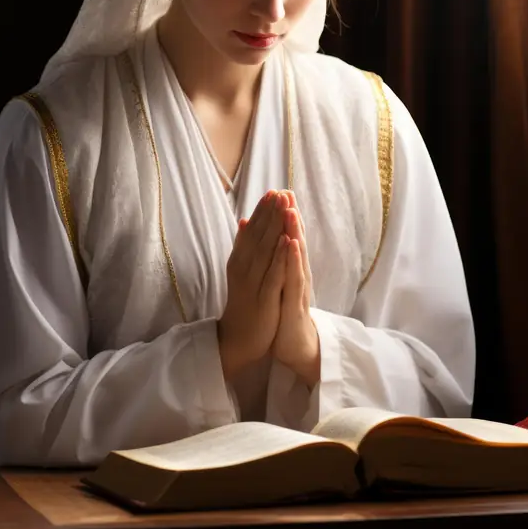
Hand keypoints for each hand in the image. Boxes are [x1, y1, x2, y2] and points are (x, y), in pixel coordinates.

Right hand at [218, 191, 288, 379]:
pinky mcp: (265, 298)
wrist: (239, 338)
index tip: (272, 190)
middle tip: (279, 191)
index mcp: (240, 261)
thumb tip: (244, 220)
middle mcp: (244, 268)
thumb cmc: (244, 302)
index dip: (262, 211)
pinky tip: (289, 241)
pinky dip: (281, 257)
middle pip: (259, 236)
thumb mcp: (242, 272)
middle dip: (270, 213)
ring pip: (266, 251)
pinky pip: (274, 274)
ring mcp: (254, 283)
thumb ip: (243, 247)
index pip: (252, 231)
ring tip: (285, 207)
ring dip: (275, 228)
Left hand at [272, 191, 320, 388]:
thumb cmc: (285, 312)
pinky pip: (294, 280)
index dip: (283, 216)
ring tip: (291, 211)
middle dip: (291, 217)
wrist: (295, 345)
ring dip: (294, 233)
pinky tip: (291, 245)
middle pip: (295, 241)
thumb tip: (268, 239)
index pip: (287, 237)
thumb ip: (275, 260)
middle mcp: (297, 275)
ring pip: (297, 257)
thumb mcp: (277, 283)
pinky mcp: (296, 304)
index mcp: (290, 269)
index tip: (278, 191)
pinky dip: (293, 261)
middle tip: (287, 192)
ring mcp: (299, 288)